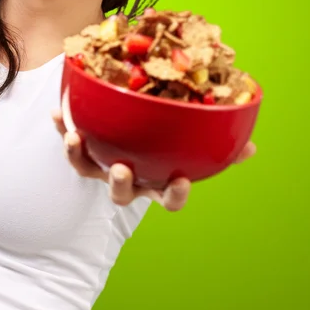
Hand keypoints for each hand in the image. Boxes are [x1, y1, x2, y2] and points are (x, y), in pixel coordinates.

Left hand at [51, 109, 256, 210]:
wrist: (128, 128)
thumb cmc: (164, 139)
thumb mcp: (191, 141)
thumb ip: (217, 144)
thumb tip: (250, 148)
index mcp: (156, 178)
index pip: (168, 197)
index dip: (173, 195)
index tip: (180, 181)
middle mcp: (129, 177)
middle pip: (123, 193)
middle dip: (122, 184)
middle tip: (122, 169)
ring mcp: (103, 166)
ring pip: (89, 170)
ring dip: (79, 156)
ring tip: (75, 136)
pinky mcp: (84, 150)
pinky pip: (72, 140)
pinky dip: (63, 127)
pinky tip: (58, 111)